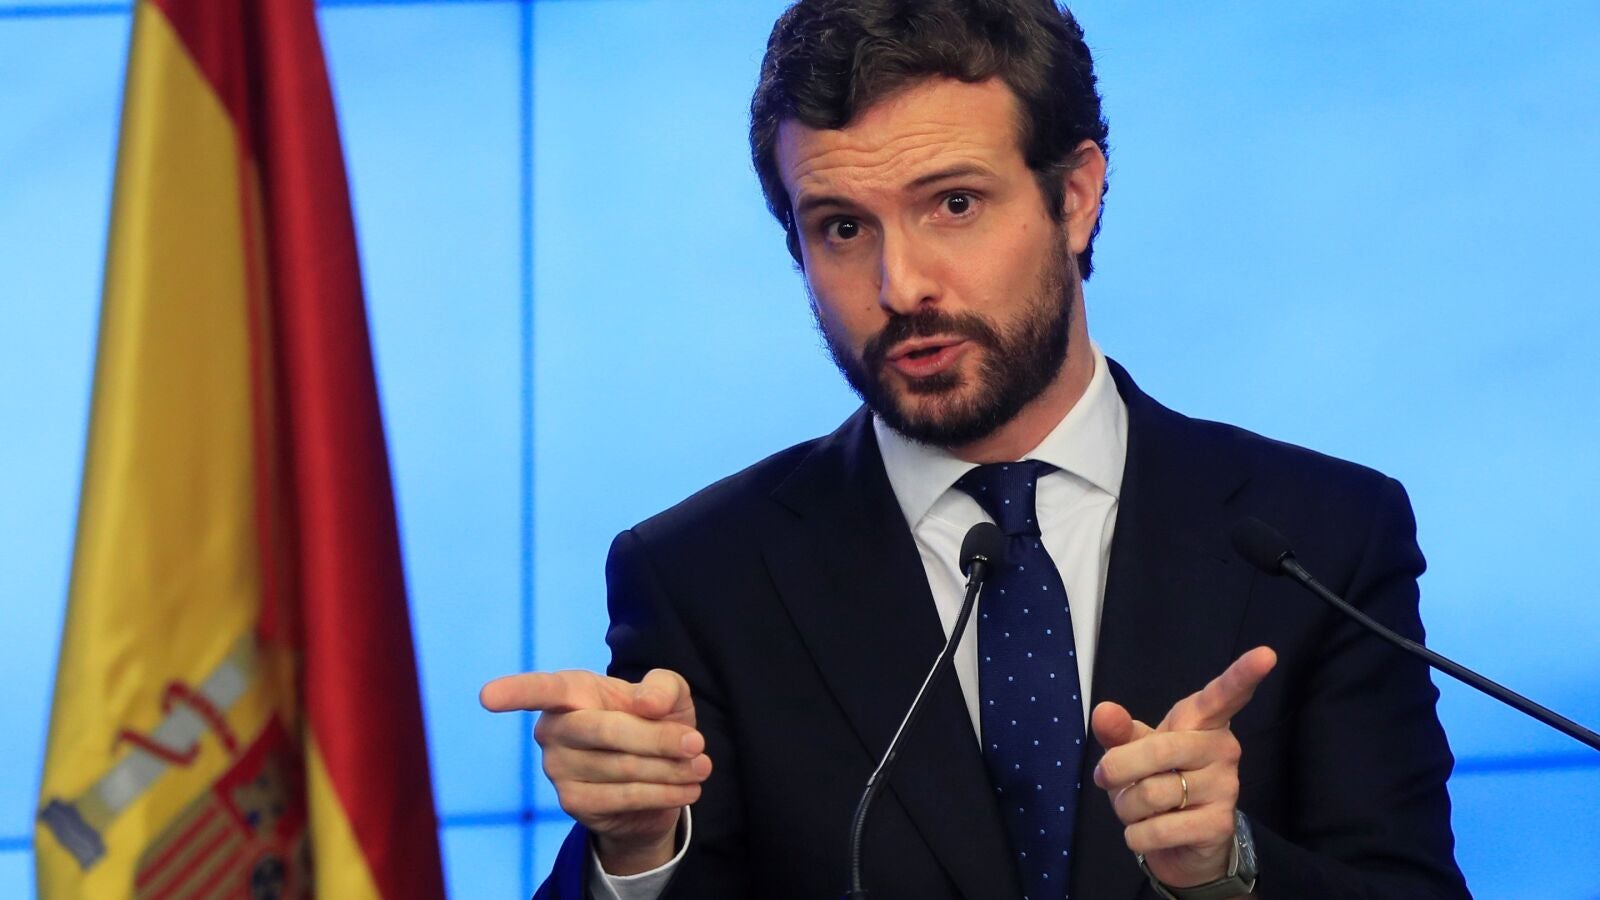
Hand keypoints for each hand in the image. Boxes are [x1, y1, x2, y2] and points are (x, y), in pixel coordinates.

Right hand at [480, 668, 711, 874]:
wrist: (658, 777)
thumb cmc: (655, 721)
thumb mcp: (670, 696)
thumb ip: (663, 688)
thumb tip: (645, 705)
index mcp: (570, 691)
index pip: (540, 690)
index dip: (514, 693)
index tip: (487, 697)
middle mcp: (553, 728)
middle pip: (607, 731)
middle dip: (659, 738)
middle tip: (697, 743)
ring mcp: (557, 768)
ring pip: (621, 767)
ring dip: (670, 769)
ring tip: (701, 766)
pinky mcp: (572, 802)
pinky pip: (623, 797)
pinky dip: (663, 793)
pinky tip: (687, 787)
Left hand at [1090, 646, 1275, 889]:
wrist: (1180, 842)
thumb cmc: (1156, 780)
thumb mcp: (1133, 750)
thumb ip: (1118, 731)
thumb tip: (1104, 711)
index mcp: (1203, 721)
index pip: (1224, 694)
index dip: (1243, 674)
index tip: (1266, 654)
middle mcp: (1223, 748)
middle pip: (1159, 750)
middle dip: (1118, 768)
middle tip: (1104, 777)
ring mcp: (1226, 787)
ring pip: (1152, 793)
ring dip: (1126, 807)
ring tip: (1138, 809)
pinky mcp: (1219, 824)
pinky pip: (1158, 829)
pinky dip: (1137, 835)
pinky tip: (1147, 832)